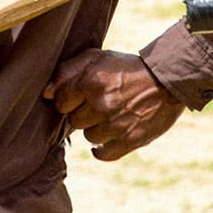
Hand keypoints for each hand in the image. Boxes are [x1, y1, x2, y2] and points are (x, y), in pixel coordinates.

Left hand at [42, 50, 185, 160]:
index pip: (61, 102)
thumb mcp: (97, 57)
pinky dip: (103, 149)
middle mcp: (101, 104)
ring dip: (96, 129)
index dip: (70, 99)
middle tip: (99, 104)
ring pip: (89, 137)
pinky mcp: (130, 141)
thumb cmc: (126, 67)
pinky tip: (109, 137)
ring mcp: (116, 125)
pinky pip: (103, 154)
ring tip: (110, 116)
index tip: (80, 95)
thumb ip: (67, 71)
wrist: (166, 81)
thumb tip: (45, 93)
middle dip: (83, 113)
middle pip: (74, 121)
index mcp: (90, 81)